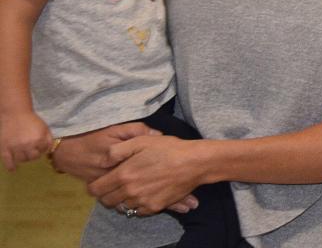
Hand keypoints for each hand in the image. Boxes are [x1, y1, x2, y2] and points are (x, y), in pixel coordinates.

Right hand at [0, 111, 52, 169]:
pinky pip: (7, 161)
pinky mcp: (5, 148)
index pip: (43, 151)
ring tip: (23, 156)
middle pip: (32, 158)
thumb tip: (48, 150)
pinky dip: (11, 167)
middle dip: (33, 155)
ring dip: (23, 159)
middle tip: (30, 152)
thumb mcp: (44, 128)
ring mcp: (15, 148)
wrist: (15, 113)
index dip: (41, 150)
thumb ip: (48, 139)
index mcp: (39, 140)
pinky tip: (13, 170)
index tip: (39, 148)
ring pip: (21, 160)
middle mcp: (27, 145)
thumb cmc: (31, 120)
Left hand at [54, 123, 197, 213]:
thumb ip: (116, 151)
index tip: (100, 181)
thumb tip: (102, 162)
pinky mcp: (154, 207)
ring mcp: (142, 201)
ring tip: (132, 188)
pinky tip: (144, 194)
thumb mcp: (141, 141)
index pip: (96, 189)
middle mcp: (130, 192)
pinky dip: (137, 205)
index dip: (94, 186)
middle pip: (107, 202)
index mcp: (123, 175)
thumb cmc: (168, 148)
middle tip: (115, 185)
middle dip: (107, 194)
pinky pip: (137, 211)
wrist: (194, 162)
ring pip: (122, 207)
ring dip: (122, 199)